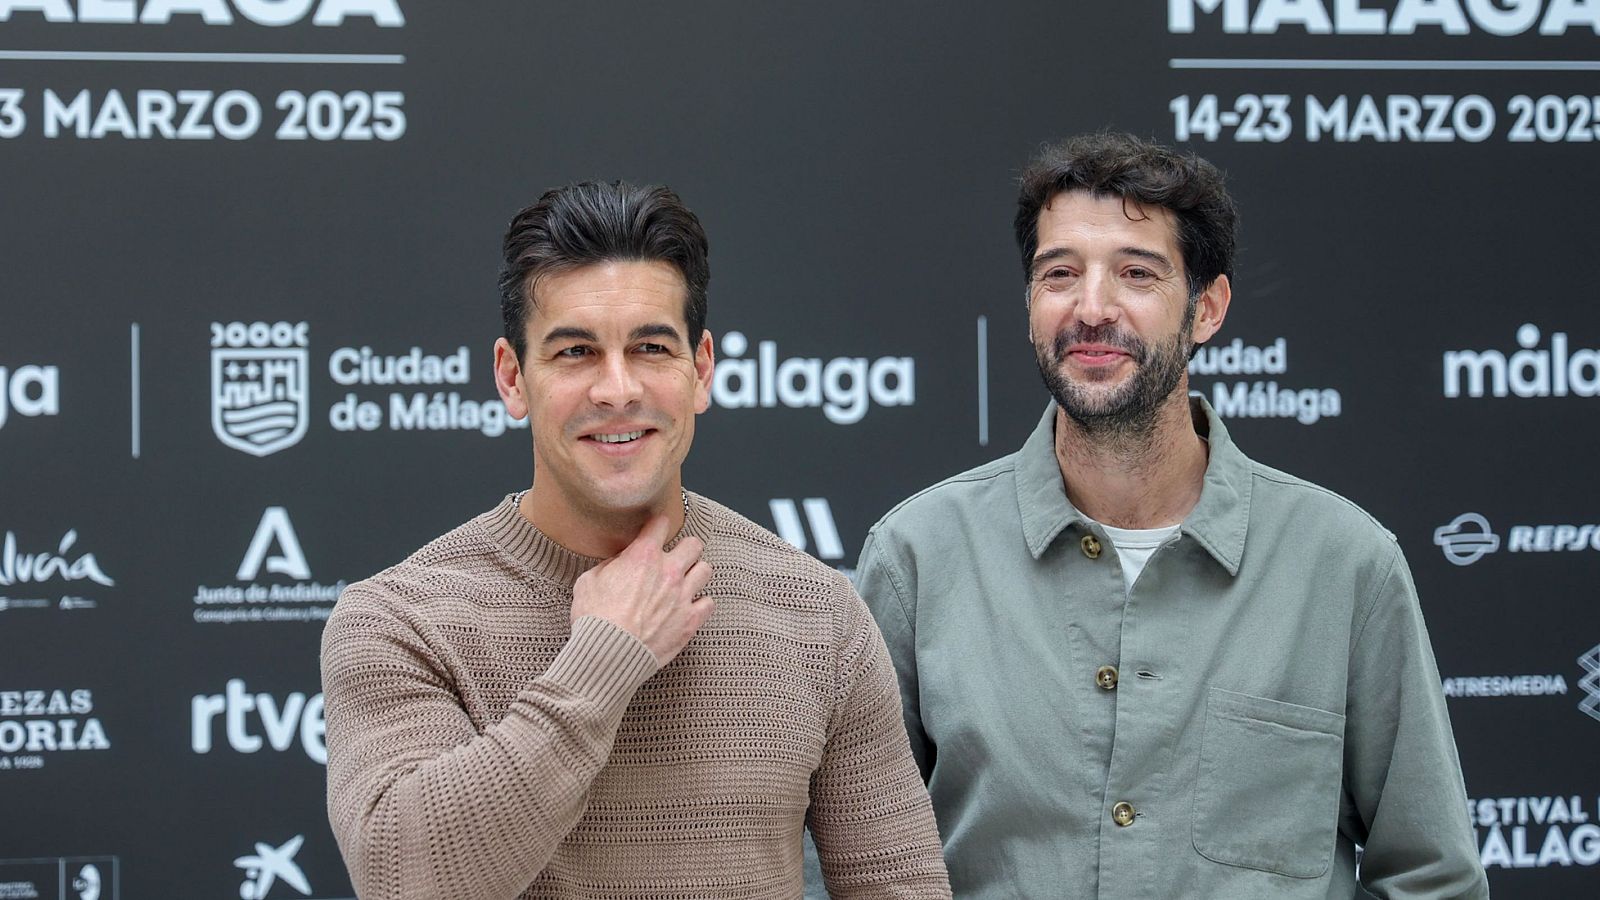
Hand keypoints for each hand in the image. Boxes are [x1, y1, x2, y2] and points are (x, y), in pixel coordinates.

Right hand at [571, 514, 713, 664]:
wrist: (608, 653)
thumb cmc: (594, 618)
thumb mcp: (589, 582)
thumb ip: (610, 566)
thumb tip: (620, 563)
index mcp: (643, 556)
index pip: (660, 525)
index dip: (657, 526)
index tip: (655, 531)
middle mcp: (669, 571)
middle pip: (694, 544)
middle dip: (685, 549)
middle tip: (676, 558)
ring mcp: (683, 596)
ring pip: (706, 570)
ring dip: (695, 574)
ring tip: (685, 582)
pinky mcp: (690, 620)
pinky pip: (709, 603)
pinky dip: (700, 604)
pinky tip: (689, 607)